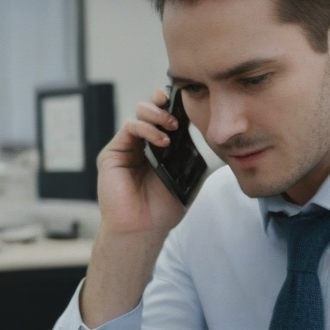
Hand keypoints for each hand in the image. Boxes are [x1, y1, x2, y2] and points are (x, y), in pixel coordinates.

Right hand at [94, 86, 185, 236]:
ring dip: (157, 113)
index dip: (176, 107)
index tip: (189, 103)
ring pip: (140, 113)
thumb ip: (196, 156)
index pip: (168, 118)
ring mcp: (128, 146)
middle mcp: (143, 144)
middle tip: (178, 109)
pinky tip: (162, 140)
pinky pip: (130, 127)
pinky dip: (147, 128)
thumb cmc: (165, 207)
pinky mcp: (114, 152)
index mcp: (161, 148)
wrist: (143, 227)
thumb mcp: (188, 177)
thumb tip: (216, 138)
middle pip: (151, 109)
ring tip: (172, 126)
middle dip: (164, 102)